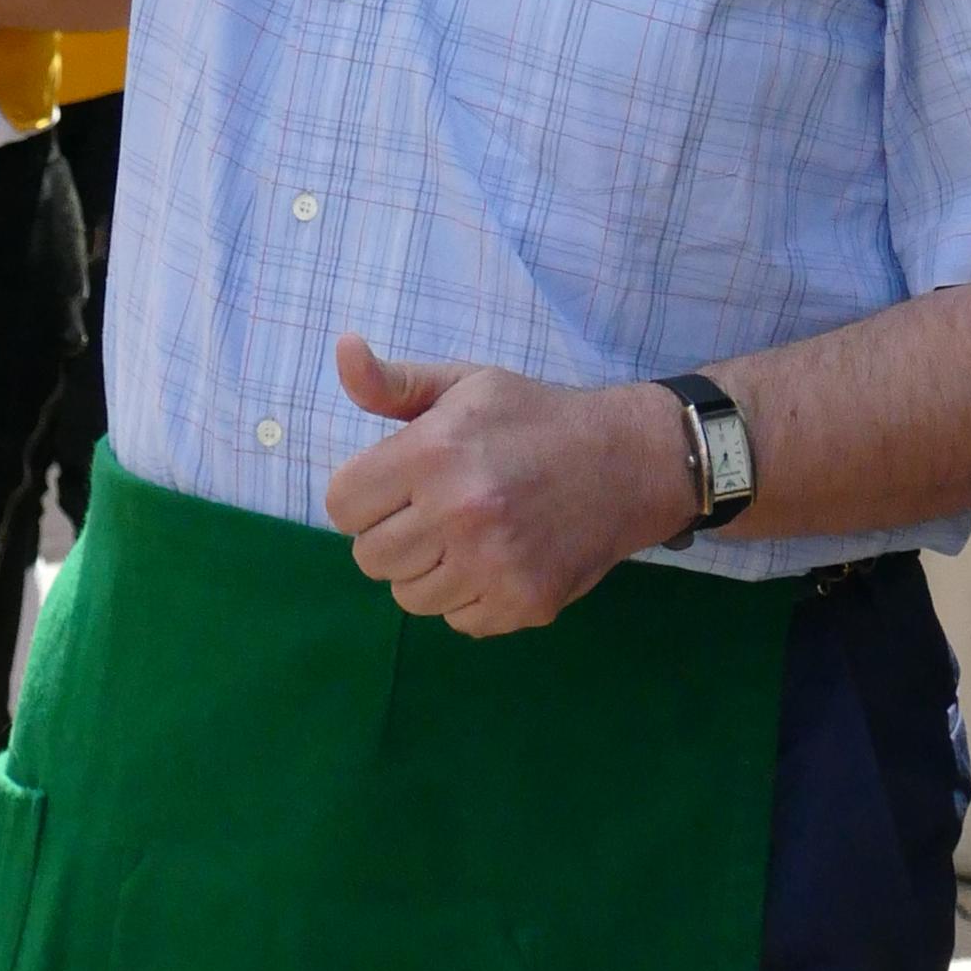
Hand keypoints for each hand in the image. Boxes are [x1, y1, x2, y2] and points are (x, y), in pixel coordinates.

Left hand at [324, 330, 694, 634]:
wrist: (629, 462)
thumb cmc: (535, 419)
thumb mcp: (466, 385)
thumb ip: (393, 382)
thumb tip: (342, 349)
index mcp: (433, 452)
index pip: (343, 506)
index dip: (363, 497)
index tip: (396, 488)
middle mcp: (459, 511)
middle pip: (369, 558)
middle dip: (393, 536)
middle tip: (436, 513)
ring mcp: (493, 564)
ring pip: (410, 597)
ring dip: (429, 572)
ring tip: (468, 538)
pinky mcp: (523, 602)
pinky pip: (458, 622)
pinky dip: (471, 599)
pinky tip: (499, 561)